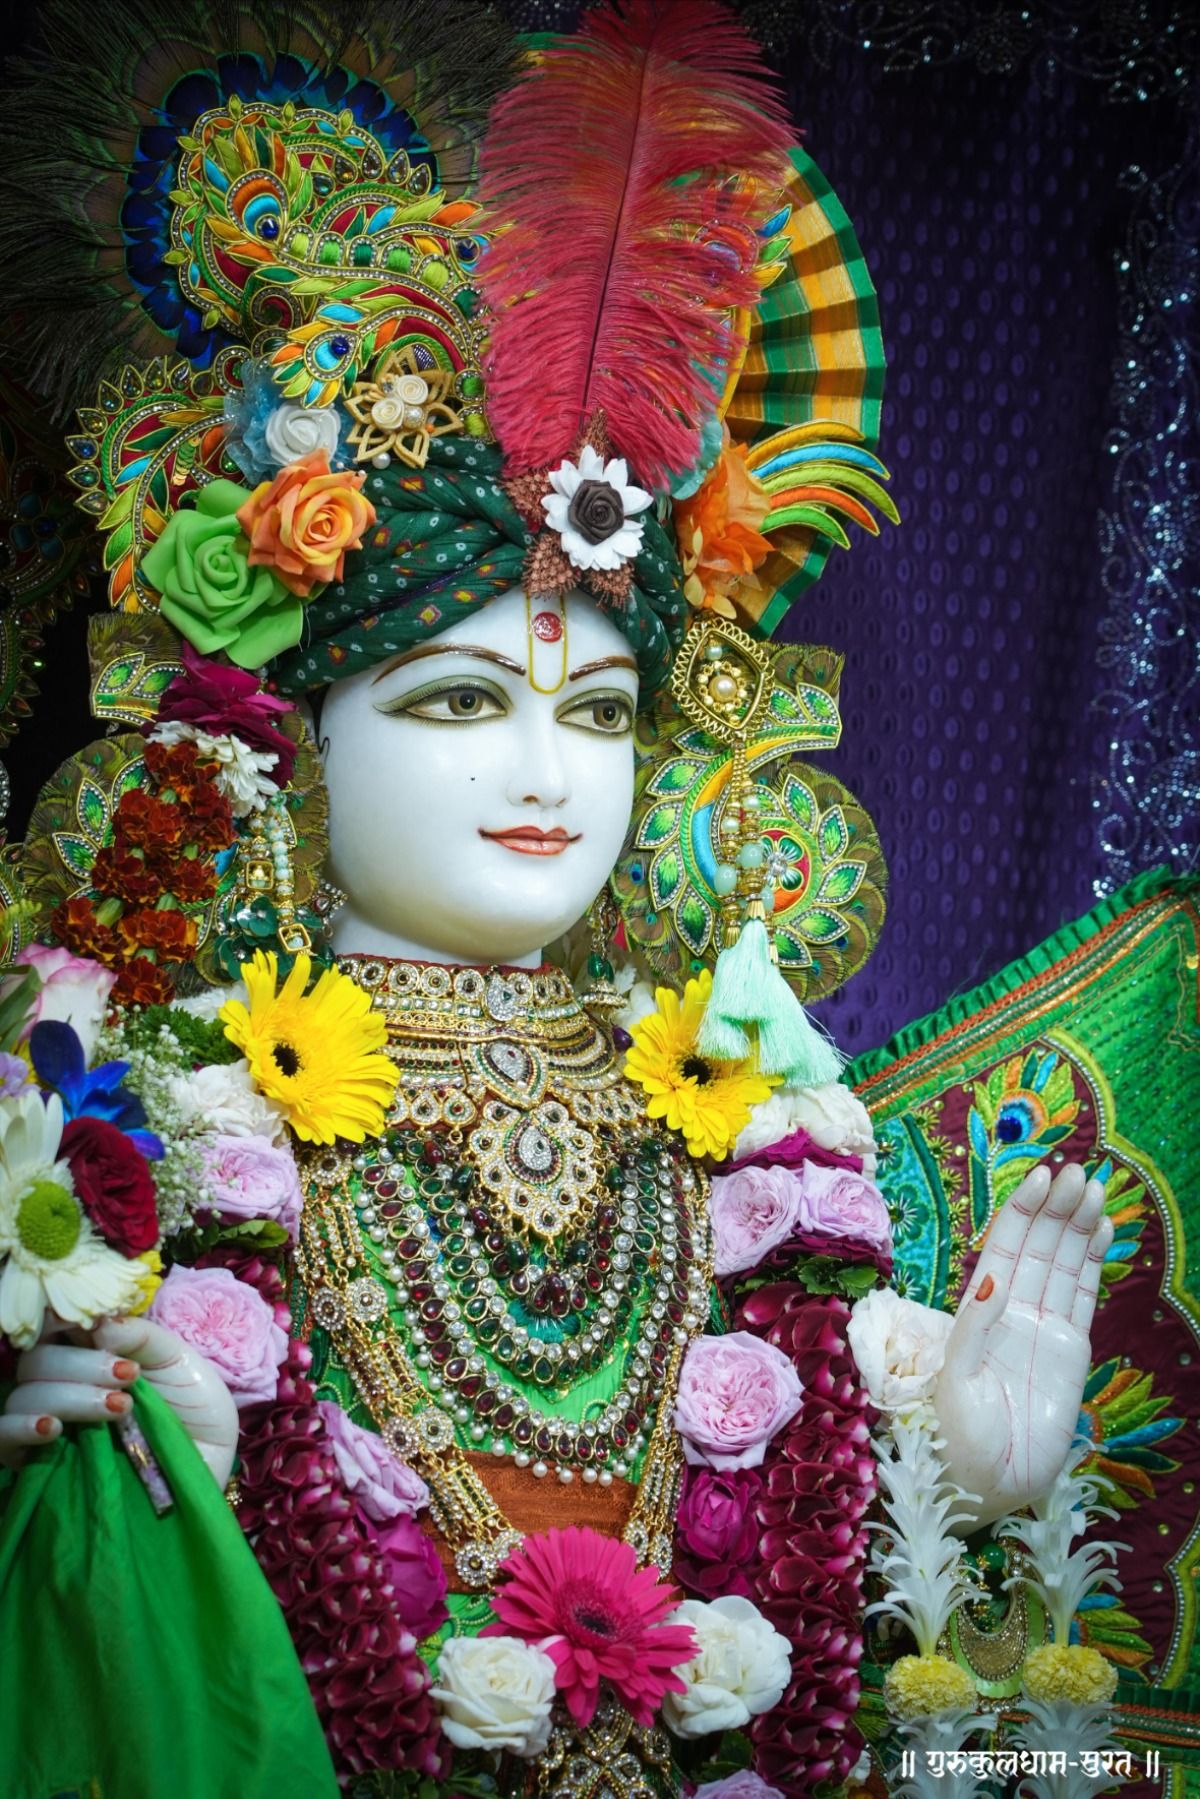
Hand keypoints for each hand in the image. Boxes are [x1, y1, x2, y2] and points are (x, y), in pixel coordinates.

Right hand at [1, 1313, 238, 1487]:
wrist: (206, 1468)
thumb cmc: (195, 1410)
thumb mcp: (178, 1361)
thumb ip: (140, 1336)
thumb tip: (99, 1325)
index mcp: (93, 1350)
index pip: (53, 1323)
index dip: (60, 1315)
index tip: (88, 1321)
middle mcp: (63, 1382)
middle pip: (37, 1359)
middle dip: (80, 1364)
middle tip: (127, 1377)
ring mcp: (49, 1421)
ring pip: (23, 1395)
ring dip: (68, 1396)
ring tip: (118, 1408)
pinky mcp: (40, 1463)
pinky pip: (4, 1442)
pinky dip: (21, 1429)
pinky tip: (52, 1429)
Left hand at [933, 1163, 1112, 1528]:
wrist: (982, 1485)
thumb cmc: (953, 1436)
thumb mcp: (954, 1379)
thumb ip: (974, 1329)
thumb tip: (993, 1278)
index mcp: (978, 1310)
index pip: (1004, 1247)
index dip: (1021, 1212)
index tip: (1039, 1178)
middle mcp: (1011, 1311)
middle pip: (1038, 1247)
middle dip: (1055, 1209)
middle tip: (1077, 1172)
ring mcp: (1042, 1328)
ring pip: (1063, 1264)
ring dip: (1077, 1226)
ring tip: (1092, 1189)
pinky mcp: (1070, 1351)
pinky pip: (1084, 1297)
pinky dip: (1093, 1262)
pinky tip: (1102, 1230)